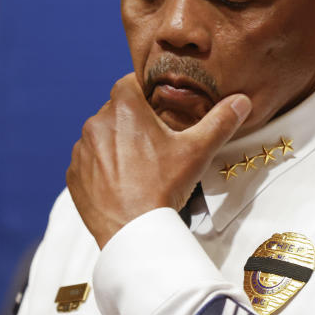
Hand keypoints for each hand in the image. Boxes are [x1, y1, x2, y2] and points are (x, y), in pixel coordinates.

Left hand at [67, 73, 251, 247]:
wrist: (133, 232)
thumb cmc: (163, 187)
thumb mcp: (197, 151)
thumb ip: (220, 121)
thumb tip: (241, 101)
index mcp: (123, 107)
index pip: (131, 83)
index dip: (145, 92)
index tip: (158, 107)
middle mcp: (96, 123)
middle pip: (116, 111)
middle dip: (132, 121)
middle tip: (154, 143)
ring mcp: (82, 150)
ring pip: (101, 136)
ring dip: (115, 144)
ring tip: (138, 166)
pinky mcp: (73, 175)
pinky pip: (88, 162)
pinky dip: (101, 168)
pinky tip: (121, 182)